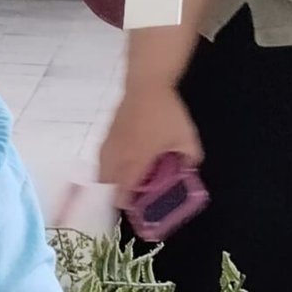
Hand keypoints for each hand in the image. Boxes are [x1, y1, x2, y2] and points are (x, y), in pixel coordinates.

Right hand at [97, 81, 201, 202]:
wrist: (146, 85)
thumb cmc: (166, 113)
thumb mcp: (186, 136)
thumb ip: (190, 156)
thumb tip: (190, 166)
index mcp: (136, 162)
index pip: (123, 193)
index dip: (128, 204)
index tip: (136, 207)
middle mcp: (118, 158)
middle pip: (107, 185)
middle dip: (116, 192)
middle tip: (131, 192)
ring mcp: (109, 146)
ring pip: (102, 172)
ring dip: (110, 179)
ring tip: (124, 177)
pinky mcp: (106, 135)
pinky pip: (102, 158)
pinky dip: (108, 165)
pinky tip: (119, 159)